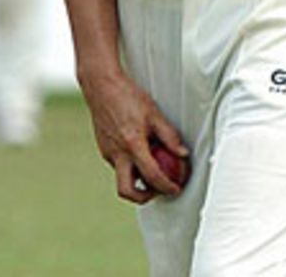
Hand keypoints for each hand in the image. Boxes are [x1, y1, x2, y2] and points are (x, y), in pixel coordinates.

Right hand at [80, 71, 189, 202]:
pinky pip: (118, 166)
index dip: (166, 187)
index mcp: (132, 145)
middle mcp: (117, 154)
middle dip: (143, 197)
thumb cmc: (128, 98)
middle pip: (126, 191)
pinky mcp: (104, 149)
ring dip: (138, 180)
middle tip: (159, 191)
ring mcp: (108, 153)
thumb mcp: (155, 114)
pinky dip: (131, 167)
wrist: (102, 88)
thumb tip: (183, 153)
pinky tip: (142, 154)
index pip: (151, 176)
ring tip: (154, 170)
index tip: (175, 189)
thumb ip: (170, 136)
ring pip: (122, 178)